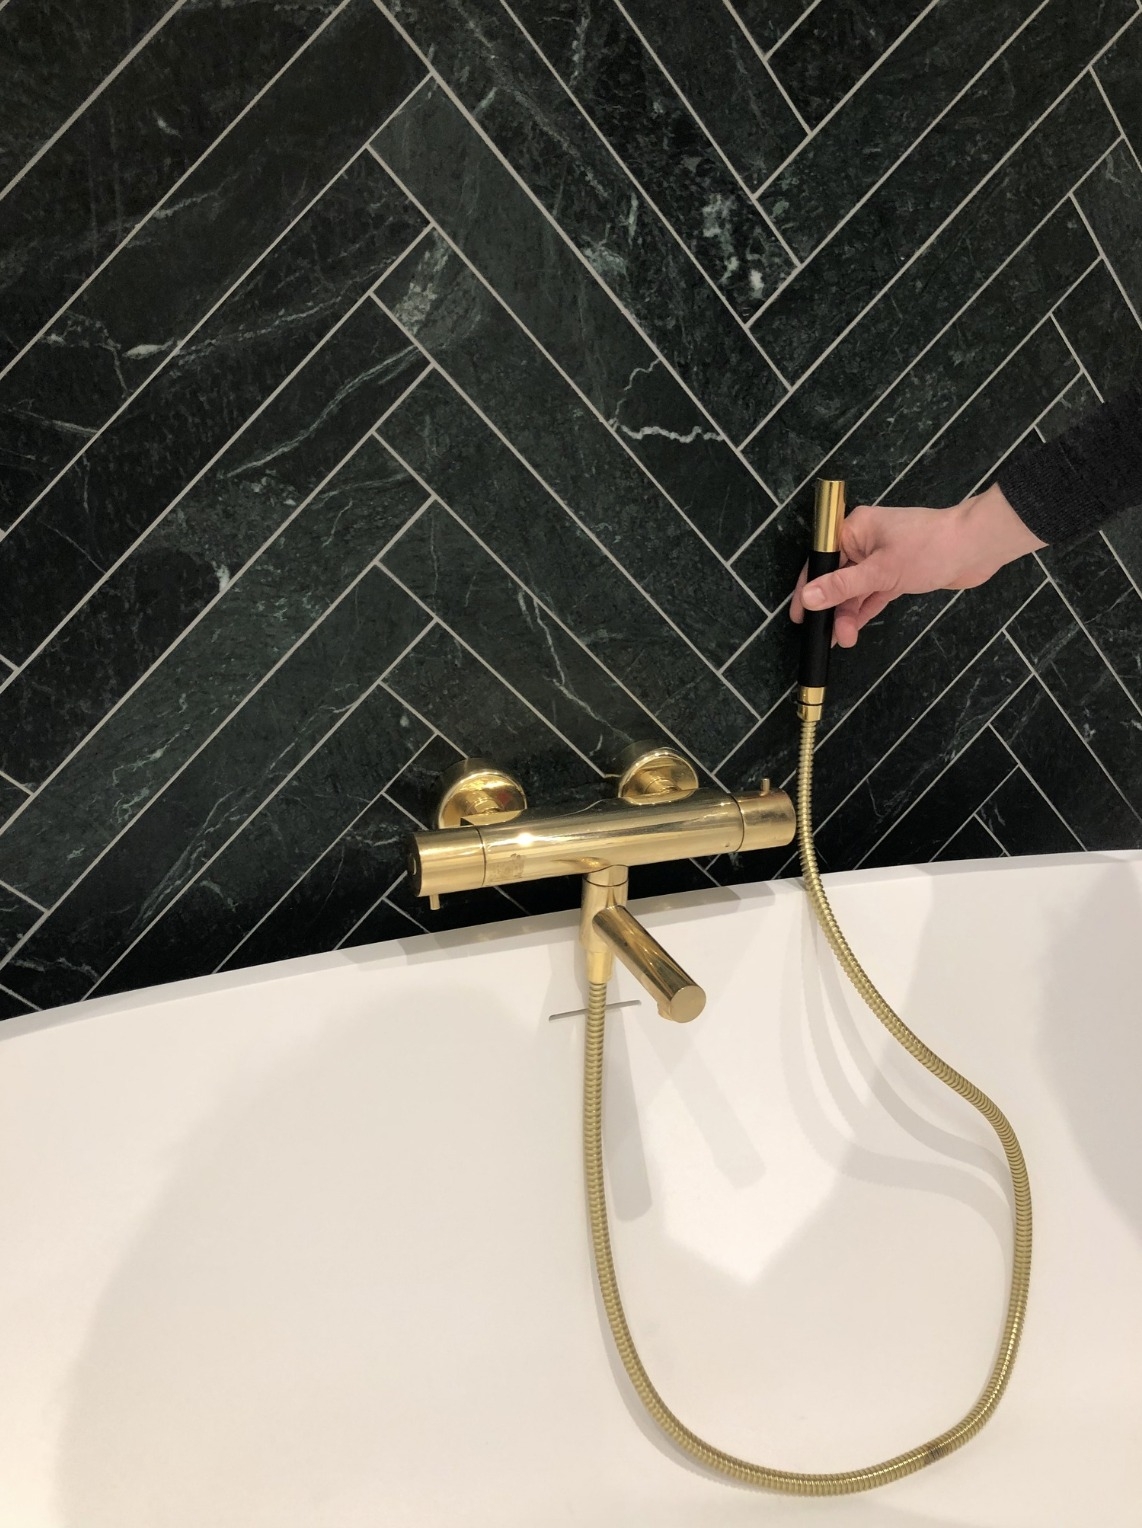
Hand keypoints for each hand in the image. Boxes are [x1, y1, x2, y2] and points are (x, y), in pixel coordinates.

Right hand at [789, 483, 1045, 647]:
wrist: (978, 546)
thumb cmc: (927, 549)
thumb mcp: (880, 571)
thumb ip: (842, 587)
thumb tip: (807, 598)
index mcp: (854, 529)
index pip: (820, 559)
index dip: (807, 588)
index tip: (799, 616)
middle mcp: (864, 541)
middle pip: (837, 577)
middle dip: (832, 608)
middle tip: (828, 637)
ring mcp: (882, 558)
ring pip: (856, 589)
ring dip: (850, 613)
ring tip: (845, 640)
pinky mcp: (898, 573)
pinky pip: (872, 593)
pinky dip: (865, 610)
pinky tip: (854, 629)